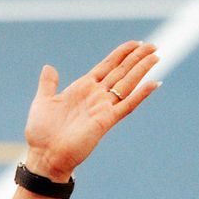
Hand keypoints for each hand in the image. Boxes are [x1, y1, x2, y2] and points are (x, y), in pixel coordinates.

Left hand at [22, 41, 160, 182]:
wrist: (44, 156)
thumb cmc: (41, 133)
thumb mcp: (43, 101)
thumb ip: (49, 83)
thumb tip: (49, 67)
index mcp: (83, 88)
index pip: (107, 66)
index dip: (121, 54)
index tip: (135, 43)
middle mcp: (96, 96)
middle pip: (121, 71)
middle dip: (137, 58)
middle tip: (153, 46)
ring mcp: (103, 108)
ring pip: (127, 84)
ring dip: (142, 70)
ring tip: (156, 57)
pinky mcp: (106, 121)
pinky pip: (127, 105)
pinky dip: (140, 94)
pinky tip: (154, 83)